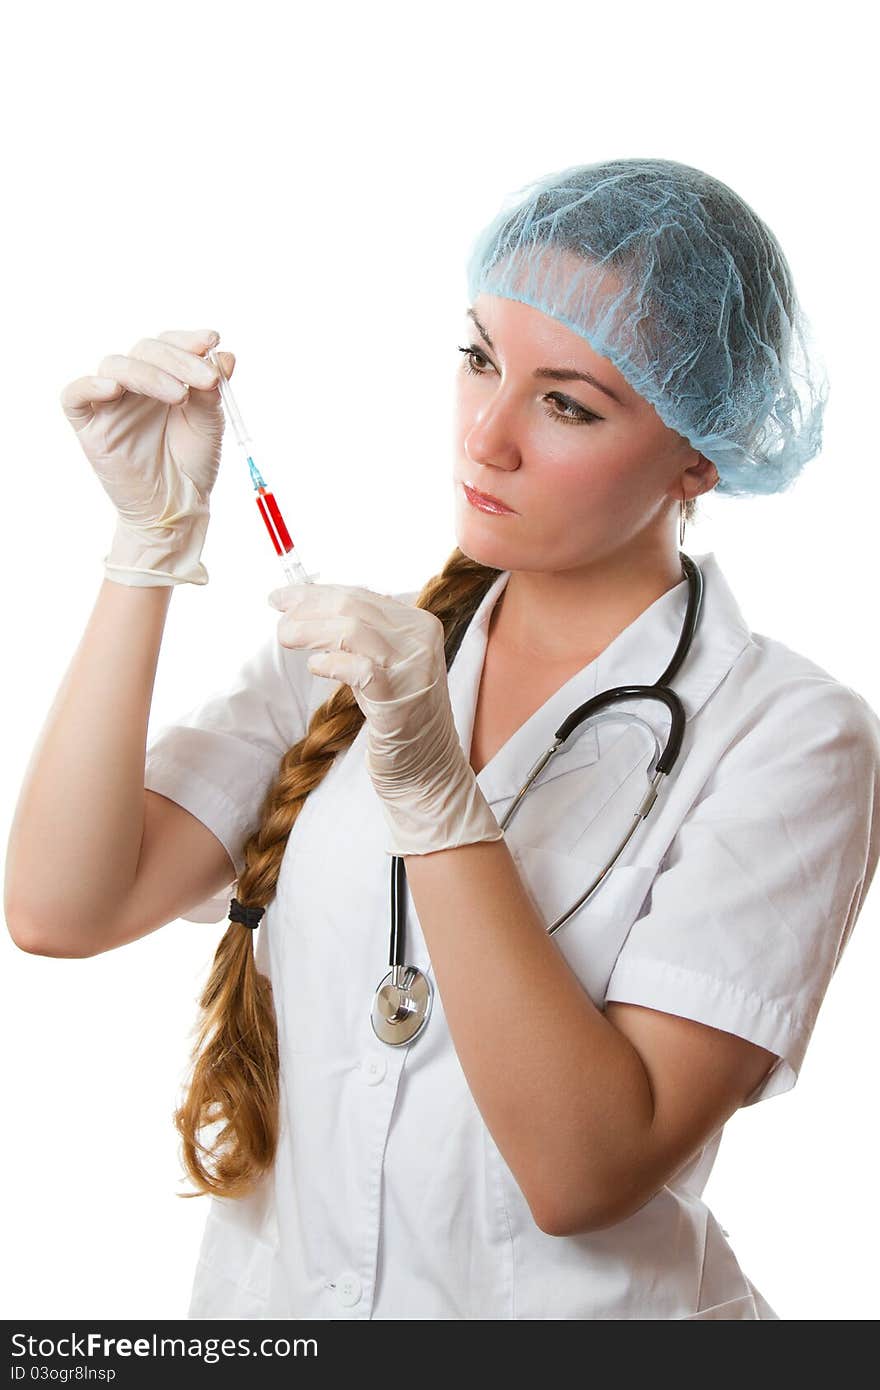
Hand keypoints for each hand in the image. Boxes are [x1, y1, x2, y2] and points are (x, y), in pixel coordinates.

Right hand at [59, 328, 232, 585]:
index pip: (167, 344)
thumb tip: (223, 355)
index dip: (186, 339)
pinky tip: (114, 389)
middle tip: (207, 379)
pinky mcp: (90, 426)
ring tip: (180, 395)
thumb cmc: (192, 464)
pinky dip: (91, 386)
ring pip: (115, 366)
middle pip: (144, 350)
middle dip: (177, 359)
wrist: (178, 507)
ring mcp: (110, 403)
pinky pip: (75, 396)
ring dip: (149, 373)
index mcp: (163, 378)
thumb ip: (212, 390)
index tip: (212, 340)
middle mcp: (134, 385)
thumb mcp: (209, 424)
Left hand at [269, 581, 502, 855]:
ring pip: (352, 629)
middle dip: (306, 609)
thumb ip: (360, 635)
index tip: (280, 598)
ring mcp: (412, 669)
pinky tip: (315, 666)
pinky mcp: (399, 699)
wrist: (428, 767)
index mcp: (419, 623)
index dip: (314, 593)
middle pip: (352, 606)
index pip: (359, 594)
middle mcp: (420, 640)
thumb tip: (308, 607)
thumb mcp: (385, 664)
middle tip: (278, 623)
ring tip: (285, 639)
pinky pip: (359, 668)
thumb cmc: (398, 715)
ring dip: (309, 631)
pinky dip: (331, 662)